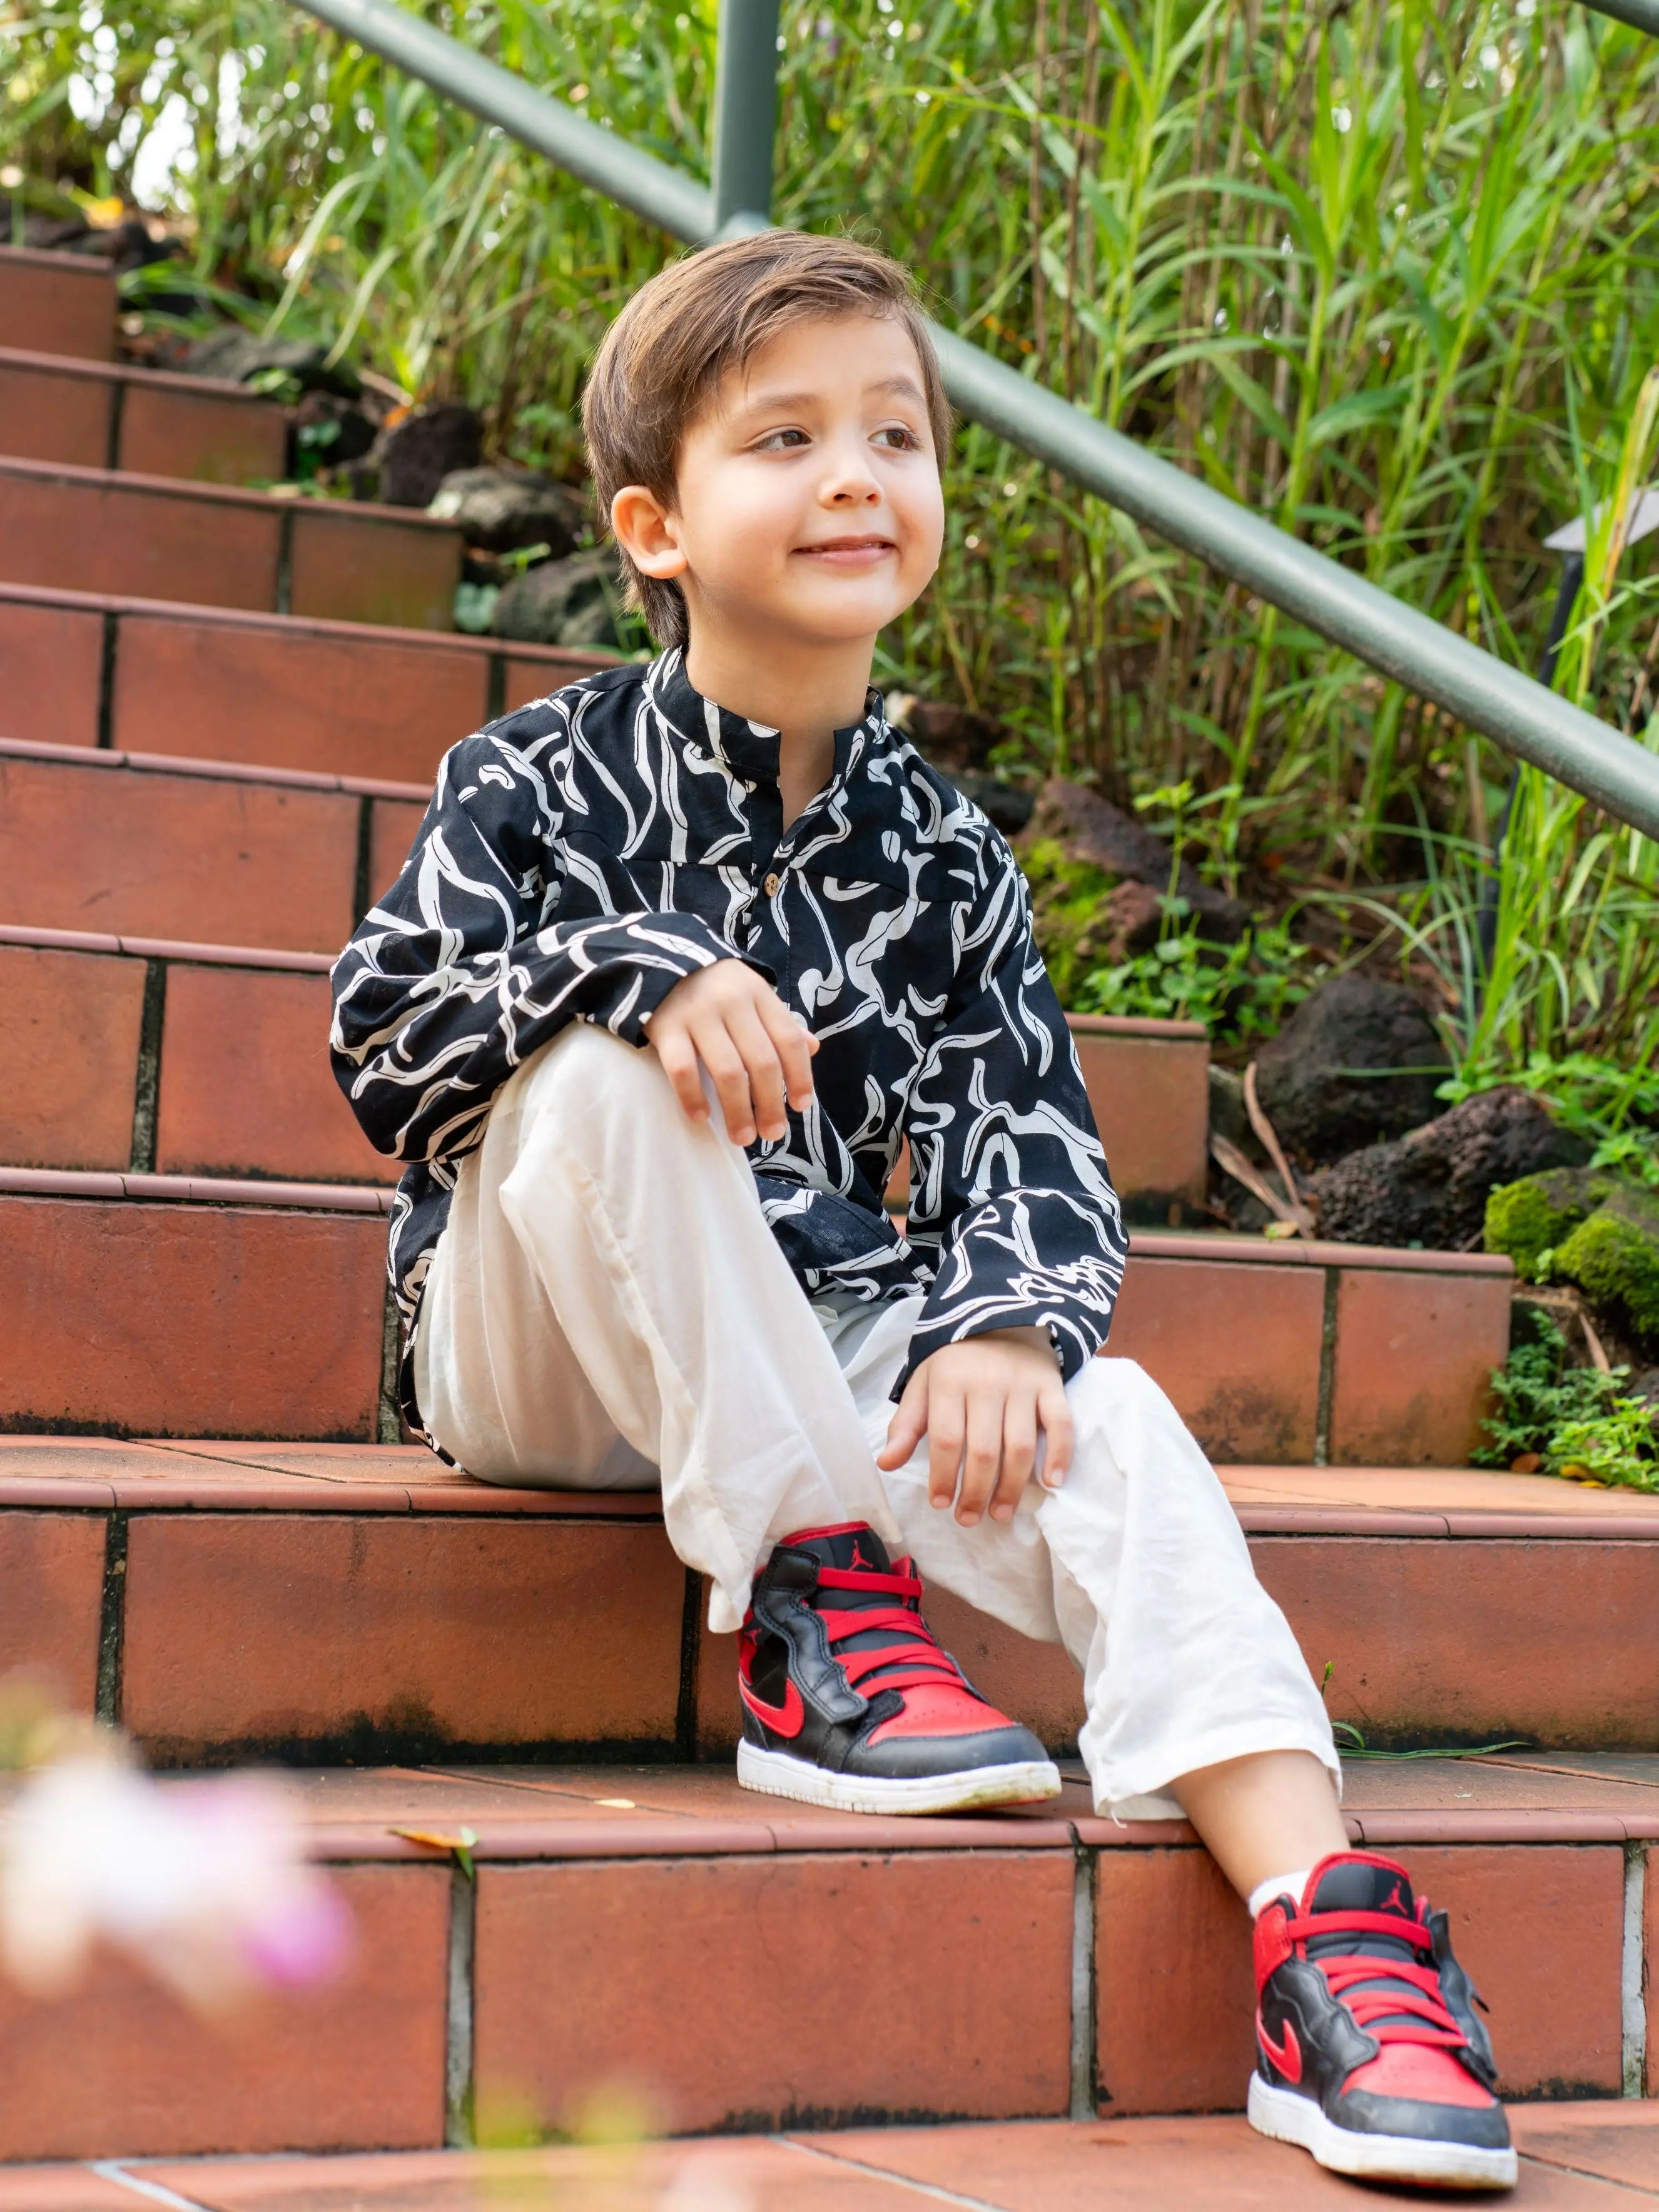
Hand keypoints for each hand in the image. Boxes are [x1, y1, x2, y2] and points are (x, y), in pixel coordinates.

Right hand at [645, 958, 817, 1145]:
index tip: (800, 1107)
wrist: (657, 957)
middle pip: (761, 1062)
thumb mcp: (751, 993)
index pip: (788, 1040)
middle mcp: (732, 1001)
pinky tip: (702, 1117)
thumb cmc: (714, 985)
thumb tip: (812, 1049)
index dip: (800, 1077)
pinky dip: (693, 1098)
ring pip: (727, 1071)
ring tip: (743, 1137)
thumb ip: (779, 1021)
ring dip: (738, 1111)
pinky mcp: (665, 1027)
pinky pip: (682, 1070)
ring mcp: (697, 1014)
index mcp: (758, 993)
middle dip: (770, 1104)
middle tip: (772, 1133)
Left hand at [876, 1326, 1073, 1526]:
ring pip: (1019, 1445)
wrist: (1002, 1321)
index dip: (944, 1476)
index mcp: (949, 1381)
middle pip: (983, 1449)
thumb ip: (906, 1426)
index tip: (941, 1504)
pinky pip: (1060, 1424)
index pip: (946, 1439)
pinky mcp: (1051, 1387)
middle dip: (976, 1492)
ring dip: (1012, 1486)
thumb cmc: (957, 1363)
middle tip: (969, 1519)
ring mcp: (1022, 1385)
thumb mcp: (924, 1385)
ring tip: (1000, 1513)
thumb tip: (885, 1464)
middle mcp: (987, 1383)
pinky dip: (1059, 1454)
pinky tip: (1052, 1482)